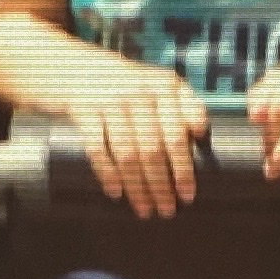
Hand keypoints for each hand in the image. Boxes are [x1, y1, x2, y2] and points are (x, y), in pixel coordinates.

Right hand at [72, 59, 206, 216]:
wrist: (77, 67)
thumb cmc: (130, 83)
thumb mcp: (161, 83)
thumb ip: (186, 104)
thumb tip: (202, 131)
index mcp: (164, 87)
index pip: (177, 135)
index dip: (183, 168)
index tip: (188, 195)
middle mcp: (138, 92)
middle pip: (152, 149)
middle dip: (161, 185)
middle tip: (167, 211)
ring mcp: (109, 101)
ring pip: (127, 153)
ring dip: (137, 186)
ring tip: (145, 210)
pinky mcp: (84, 110)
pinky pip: (97, 147)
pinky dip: (106, 172)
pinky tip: (116, 192)